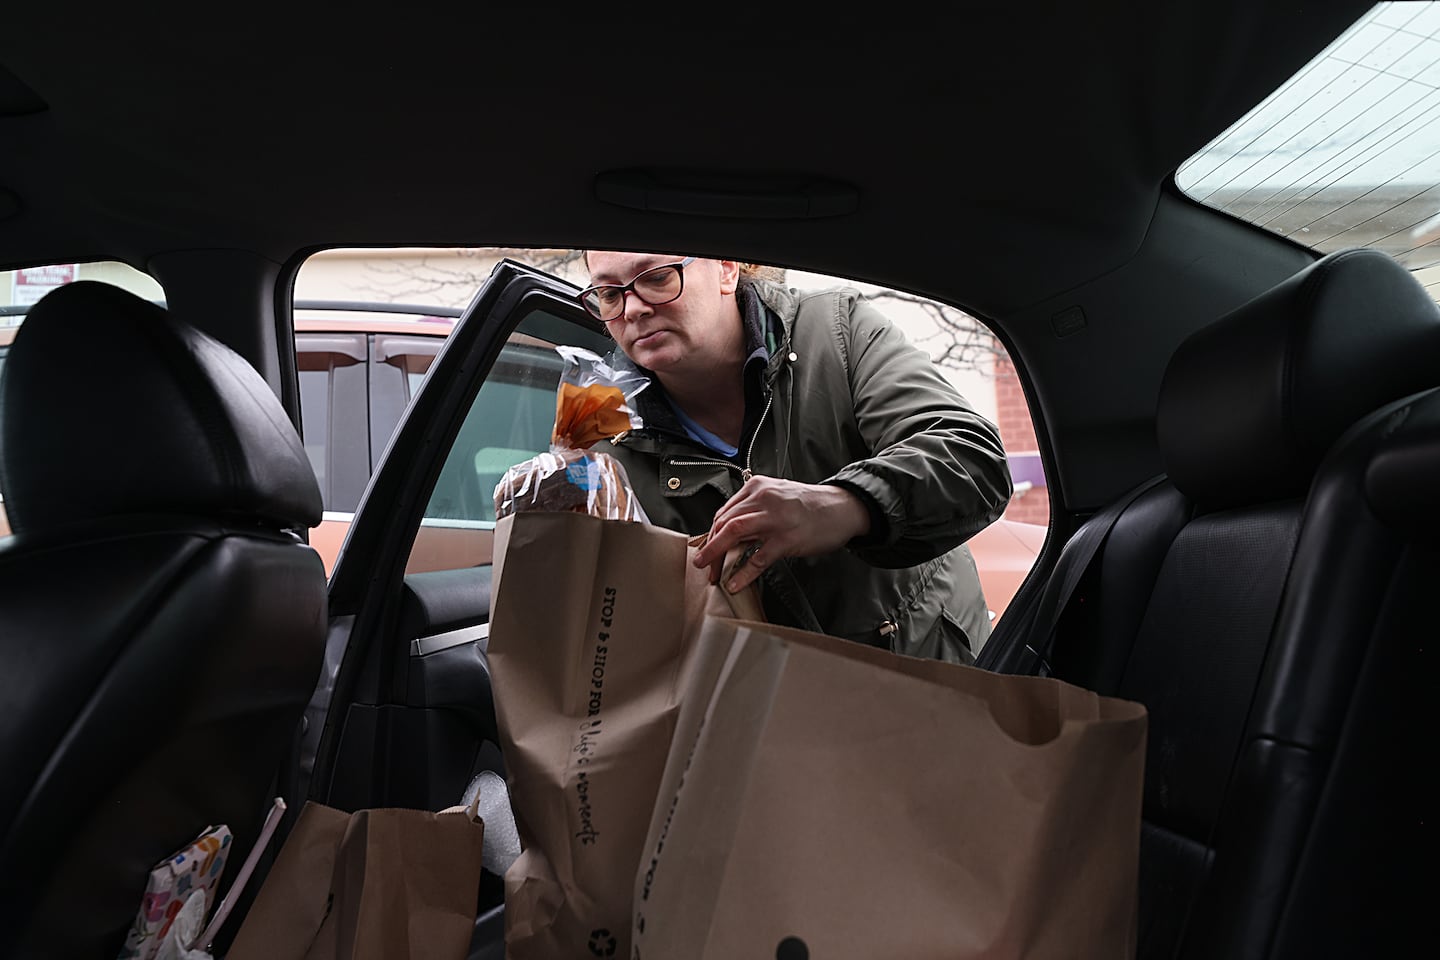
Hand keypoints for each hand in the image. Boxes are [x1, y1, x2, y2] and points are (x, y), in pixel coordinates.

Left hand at [691, 477, 871, 594]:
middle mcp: (763, 498)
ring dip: (717, 556)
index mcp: (757, 487)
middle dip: (710, 548)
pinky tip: (735, 584)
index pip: (724, 512)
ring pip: (734, 534)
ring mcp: (775, 518)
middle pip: (724, 523)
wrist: (841, 508)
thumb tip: (728, 531)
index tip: (706, 550)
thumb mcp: (776, 495)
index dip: (711, 534)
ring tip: (711, 574)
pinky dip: (743, 573)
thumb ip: (753, 508)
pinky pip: (758, 558)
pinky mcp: (787, 538)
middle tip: (704, 566)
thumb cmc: (808, 505)